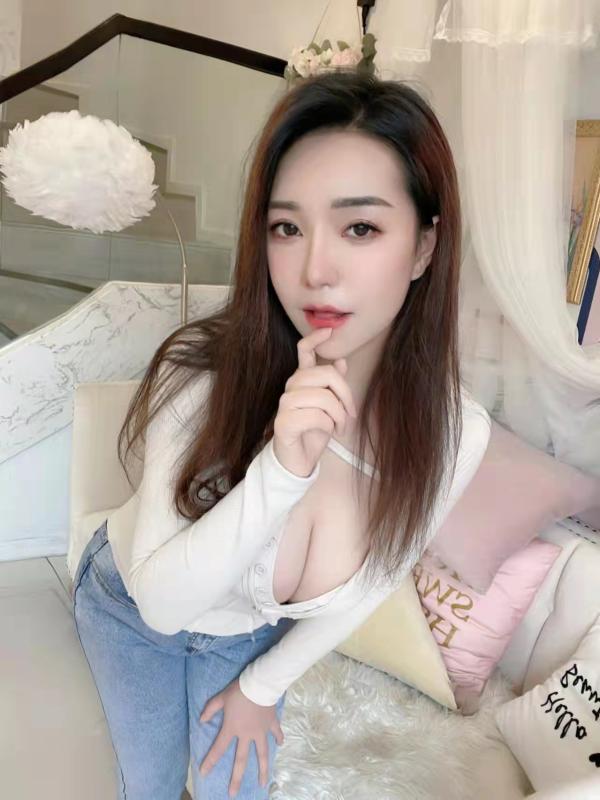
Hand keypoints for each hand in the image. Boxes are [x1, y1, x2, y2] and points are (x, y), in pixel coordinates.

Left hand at [198, 677, 283, 797]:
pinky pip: (276, 733)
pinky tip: (281, 745)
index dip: (210, 761)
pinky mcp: (271, 723)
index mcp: (232, 729)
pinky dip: (279, 738)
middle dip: (236, 778)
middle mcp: (247, 734)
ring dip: (263, 769)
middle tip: (232, 794)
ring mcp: (261, 731)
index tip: (204, 773)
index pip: (219, 749)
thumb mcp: (221, 698)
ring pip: (262, 754)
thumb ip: (210, 709)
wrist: (260, 684)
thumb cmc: (239, 691)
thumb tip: (201, 720)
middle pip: (241, 760)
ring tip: (262, 782)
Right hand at [273, 326, 357, 477]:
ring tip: (340, 427)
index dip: (315, 338)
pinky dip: (328, 426)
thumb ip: (333, 385)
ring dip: (339, 415)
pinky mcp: (284, 422)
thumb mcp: (330, 407)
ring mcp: (285, 405)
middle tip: (350, 414)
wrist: (298, 461)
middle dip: (345, 395)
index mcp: (302, 381)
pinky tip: (327, 433)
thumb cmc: (313, 432)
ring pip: (323, 398)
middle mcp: (291, 389)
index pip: (304, 351)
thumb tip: (341, 361)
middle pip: (325, 375)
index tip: (329, 331)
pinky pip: (316, 416)